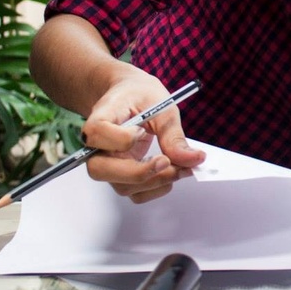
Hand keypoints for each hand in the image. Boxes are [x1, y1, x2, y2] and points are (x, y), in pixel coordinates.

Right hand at [81, 71, 205, 203]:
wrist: (131, 97)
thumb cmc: (140, 96)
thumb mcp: (161, 106)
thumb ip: (173, 135)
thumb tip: (193, 159)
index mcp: (100, 117)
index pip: (98, 133)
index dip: (123, 138)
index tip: (142, 131)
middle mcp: (96, 145)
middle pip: (102, 170)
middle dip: (141, 172)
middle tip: (171, 163)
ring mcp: (106, 163)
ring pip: (121, 186)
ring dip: (155, 182)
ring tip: (181, 167)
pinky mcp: (120, 176)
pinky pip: (134, 193)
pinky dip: (156, 188)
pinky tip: (172, 172)